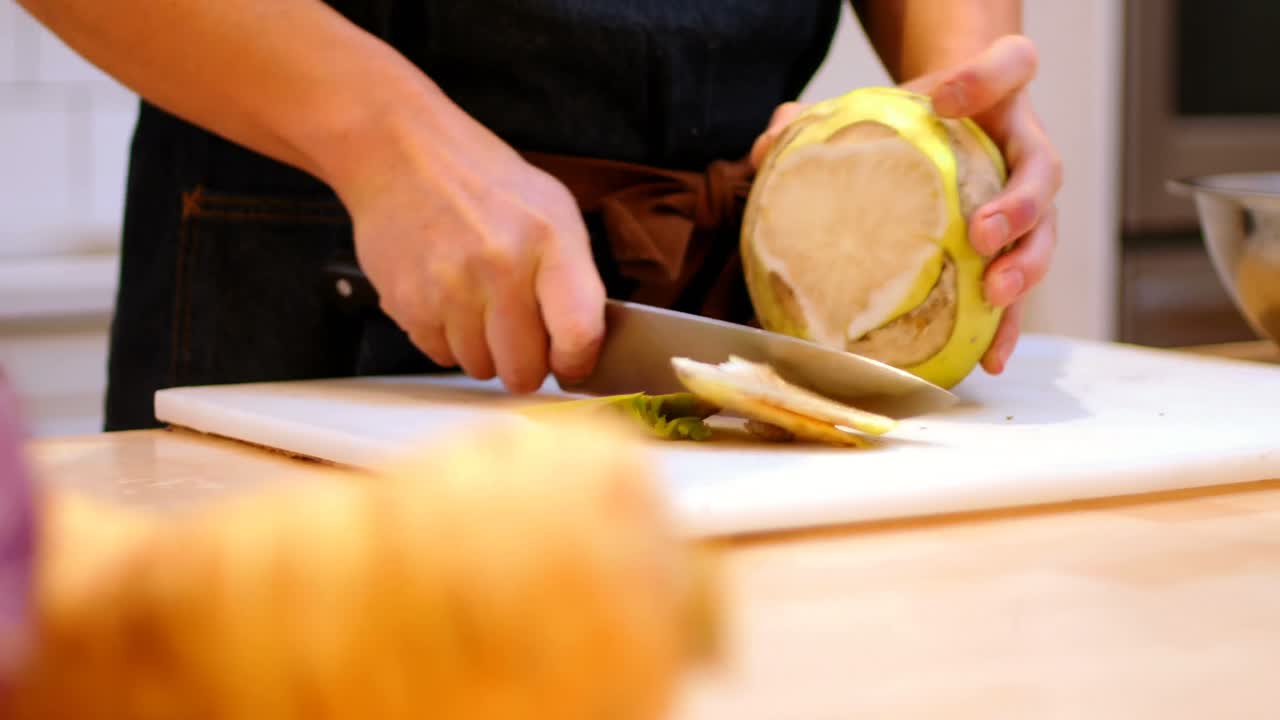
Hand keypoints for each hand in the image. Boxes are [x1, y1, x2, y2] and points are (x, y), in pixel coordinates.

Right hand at [334, 102, 606, 393]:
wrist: (401, 154)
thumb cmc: (485, 185)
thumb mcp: (552, 210)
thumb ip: (573, 278)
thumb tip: (583, 347)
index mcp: (549, 241)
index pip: (578, 334)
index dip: (577, 363)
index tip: (570, 363)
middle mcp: (501, 267)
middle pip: (524, 370)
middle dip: (525, 363)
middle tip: (518, 334)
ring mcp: (451, 288)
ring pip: (481, 369)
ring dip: (483, 350)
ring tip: (477, 303)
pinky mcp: (409, 303)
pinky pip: (440, 356)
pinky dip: (447, 339)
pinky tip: (447, 298)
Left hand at [749, 35, 1060, 375]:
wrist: (956, 124)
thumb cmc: (920, 118)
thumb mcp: (877, 103)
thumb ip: (825, 114)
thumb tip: (770, 146)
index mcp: (1003, 99)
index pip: (1010, 67)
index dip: (984, 78)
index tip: (942, 99)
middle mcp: (1027, 152)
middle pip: (1042, 174)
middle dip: (1018, 208)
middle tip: (983, 234)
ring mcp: (1030, 205)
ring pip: (1043, 236)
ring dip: (1023, 269)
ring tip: (995, 294)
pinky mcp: (1018, 252)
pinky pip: (1019, 292)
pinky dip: (1005, 327)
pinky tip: (988, 360)